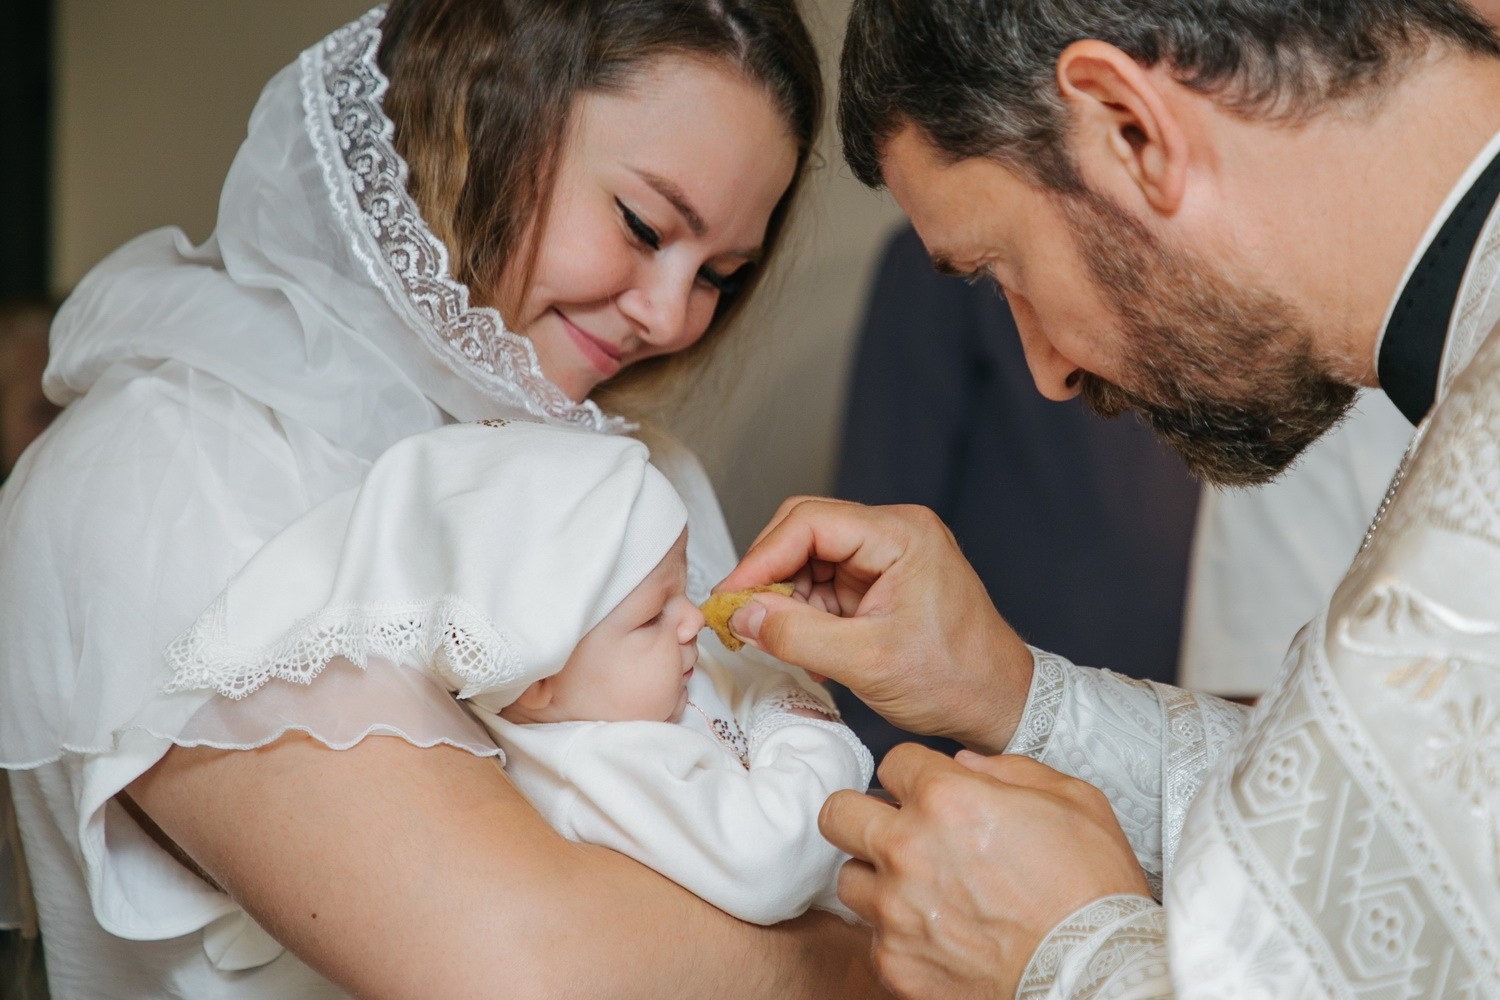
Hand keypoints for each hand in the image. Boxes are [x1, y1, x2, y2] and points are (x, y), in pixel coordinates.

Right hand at [717, 498, 1031, 750]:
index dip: (760, 559)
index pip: (808, 523)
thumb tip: (742, 615)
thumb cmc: (958, 680)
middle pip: (804, 533)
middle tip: (743, 618)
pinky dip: (806, 614)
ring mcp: (889, 556)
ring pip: (809, 559)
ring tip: (780, 642)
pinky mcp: (882, 581)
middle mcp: (896, 533)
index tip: (730, 597)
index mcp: (901, 535)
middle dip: (769, 577)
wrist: (1001, 704)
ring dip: (787, 601)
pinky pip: (826, 583)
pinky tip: (806, 647)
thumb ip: (798, 636)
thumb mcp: (868, 663)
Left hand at [819, 744, 1152, 999]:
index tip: (929, 793)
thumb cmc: (1092, 890)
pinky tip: (937, 935)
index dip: (915, 775)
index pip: (892, 762)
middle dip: (865, 816)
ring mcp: (894, 910)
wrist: (1096, 976)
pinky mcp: (895, 961)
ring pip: (849, 879)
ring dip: (878, 879)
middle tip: (897, 832)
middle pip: (839, 813)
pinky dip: (899, 934)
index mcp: (945, 798)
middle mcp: (906, 849)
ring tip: (918, 890)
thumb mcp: (1074, 800)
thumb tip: (966, 765)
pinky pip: (873, 937)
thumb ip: (1010, 769)